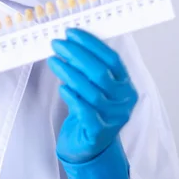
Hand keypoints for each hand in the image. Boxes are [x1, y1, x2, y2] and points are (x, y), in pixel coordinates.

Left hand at [47, 28, 137, 164]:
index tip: (72, 33)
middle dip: (76, 55)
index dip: (91, 44)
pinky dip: (72, 97)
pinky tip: (62, 87)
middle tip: (57, 44)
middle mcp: (123, 101)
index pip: (112, 59)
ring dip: (69, 73)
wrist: (91, 145)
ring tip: (53, 61)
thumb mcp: (95, 86)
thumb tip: (70, 42)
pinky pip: (85, 112)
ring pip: (91, 91)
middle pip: (100, 73)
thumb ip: (88, 67)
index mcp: (125, 85)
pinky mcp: (99, 132)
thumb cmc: (91, 110)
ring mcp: (113, 118)